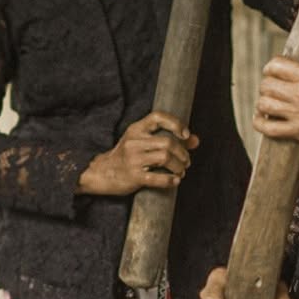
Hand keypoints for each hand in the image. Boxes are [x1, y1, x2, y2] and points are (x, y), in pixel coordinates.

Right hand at [77, 112, 198, 195]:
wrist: (101, 173)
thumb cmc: (127, 156)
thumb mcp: (143, 142)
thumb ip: (169, 138)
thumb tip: (196, 140)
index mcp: (136, 129)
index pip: (157, 117)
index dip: (175, 123)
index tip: (185, 135)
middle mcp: (134, 142)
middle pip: (167, 142)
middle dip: (182, 153)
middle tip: (186, 161)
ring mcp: (133, 159)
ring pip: (165, 158)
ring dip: (179, 166)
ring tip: (181, 171)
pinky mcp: (133, 176)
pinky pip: (157, 178)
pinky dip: (170, 180)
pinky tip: (175, 181)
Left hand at [254, 58, 298, 166]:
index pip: (277, 65)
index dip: (272, 67)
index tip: (274, 70)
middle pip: (267, 85)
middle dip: (267, 84)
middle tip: (273, 87)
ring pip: (264, 104)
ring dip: (264, 102)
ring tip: (270, 102)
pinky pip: (268, 128)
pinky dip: (260, 122)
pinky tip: (263, 118)